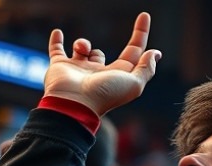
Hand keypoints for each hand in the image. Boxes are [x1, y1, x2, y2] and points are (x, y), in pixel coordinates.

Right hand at [43, 12, 160, 115]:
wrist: (74, 103)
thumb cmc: (105, 94)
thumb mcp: (134, 83)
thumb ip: (145, 68)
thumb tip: (155, 53)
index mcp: (118, 76)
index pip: (133, 52)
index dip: (140, 34)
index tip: (145, 16)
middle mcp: (99, 73)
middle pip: (105, 53)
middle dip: (102, 46)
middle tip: (126, 28)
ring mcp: (79, 69)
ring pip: (84, 48)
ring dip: (83, 43)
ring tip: (82, 50)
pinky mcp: (60, 66)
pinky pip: (56, 50)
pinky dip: (56, 41)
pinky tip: (58, 33)